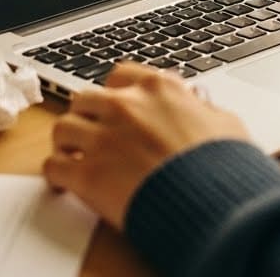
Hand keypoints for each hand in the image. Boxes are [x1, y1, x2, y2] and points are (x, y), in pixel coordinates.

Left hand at [43, 62, 250, 228]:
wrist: (211, 202)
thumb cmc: (224, 167)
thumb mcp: (226, 125)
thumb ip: (205, 111)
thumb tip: (203, 109)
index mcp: (159, 89)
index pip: (121, 76)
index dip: (117, 93)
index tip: (118, 106)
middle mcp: (126, 107)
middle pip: (86, 99)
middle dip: (88, 116)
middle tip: (94, 133)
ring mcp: (104, 138)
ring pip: (63, 127)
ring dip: (68, 142)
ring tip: (75, 156)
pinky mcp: (88, 173)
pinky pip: (53, 166)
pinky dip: (57, 174)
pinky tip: (66, 182)